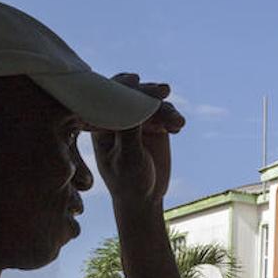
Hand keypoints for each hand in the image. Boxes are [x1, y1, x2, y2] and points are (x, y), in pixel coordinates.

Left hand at [91, 73, 184, 210]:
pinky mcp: (154, 123)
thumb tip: (136, 104)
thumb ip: (130, 132)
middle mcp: (117, 117)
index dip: (120, 85)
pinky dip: (173, 117)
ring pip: (151, 101)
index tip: (135, 80)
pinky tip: (177, 128)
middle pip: (131, 93)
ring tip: (177, 123)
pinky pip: (165, 111)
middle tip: (164, 91)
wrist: (146, 197)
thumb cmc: (129, 181)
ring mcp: (136, 118)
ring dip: (166, 108)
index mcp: (100, 123)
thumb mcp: (128, 159)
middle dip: (148, 91)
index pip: (108, 97)